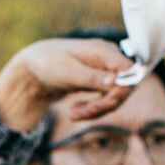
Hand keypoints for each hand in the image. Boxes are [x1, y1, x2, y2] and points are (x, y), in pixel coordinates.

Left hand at [0, 38, 134, 132]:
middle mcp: (109, 58)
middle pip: (124, 87)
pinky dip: (92, 109)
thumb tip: (117, 82)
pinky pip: (105, 99)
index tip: (103, 105)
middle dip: (104, 105)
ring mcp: (106, 68)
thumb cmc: (49, 63)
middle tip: (79, 114)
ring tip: (73, 114)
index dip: (123, 90)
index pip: (129, 71)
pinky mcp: (101, 79)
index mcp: (103, 51)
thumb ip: (93, 77)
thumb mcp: (68, 73)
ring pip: (114, 96)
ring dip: (96, 110)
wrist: (34, 66)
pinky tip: (75, 110)